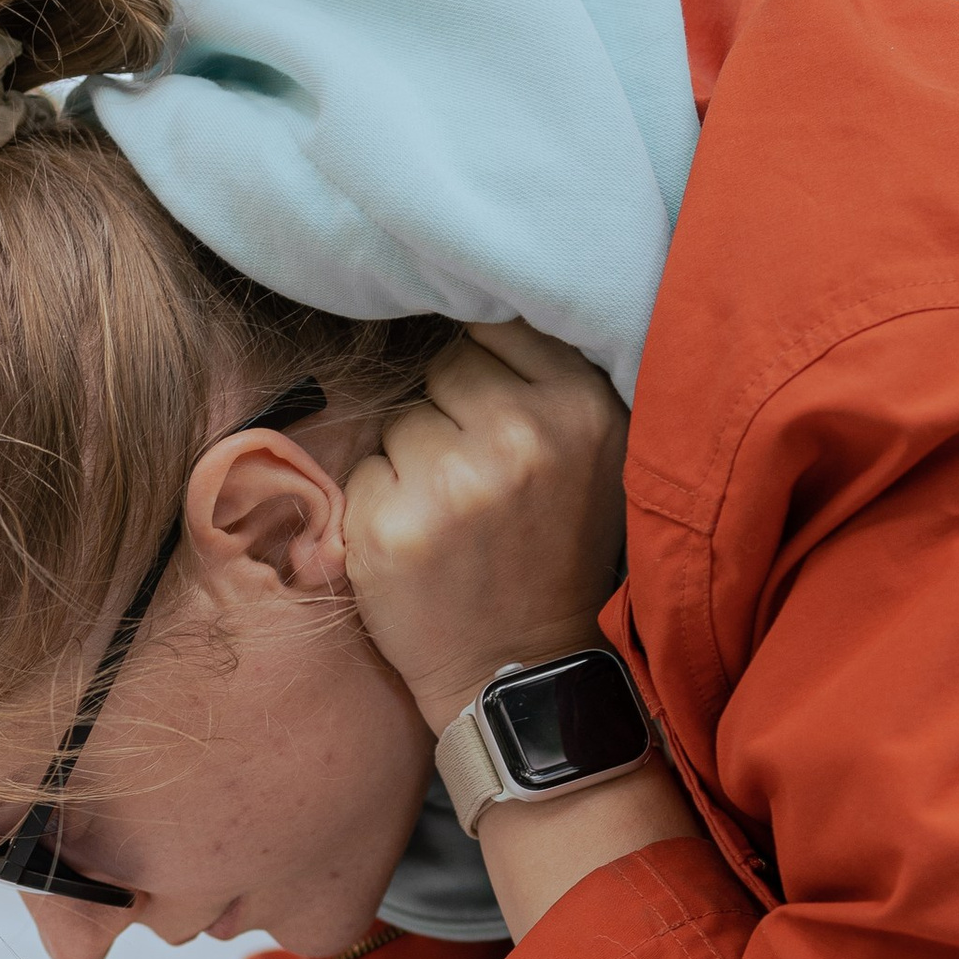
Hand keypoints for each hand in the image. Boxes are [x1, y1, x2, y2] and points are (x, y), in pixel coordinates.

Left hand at [342, 320, 629, 736]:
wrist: (520, 670)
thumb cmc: (552, 550)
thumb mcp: (592, 453)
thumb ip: (551, 377)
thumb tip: (477, 288)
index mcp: (581, 406)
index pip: (495, 326)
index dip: (490, 370)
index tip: (497, 411)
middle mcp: (521, 436)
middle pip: (446, 366)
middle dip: (452, 411)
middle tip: (483, 480)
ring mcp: (452, 482)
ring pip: (402, 418)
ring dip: (414, 458)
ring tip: (455, 516)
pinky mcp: (390, 525)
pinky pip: (365, 469)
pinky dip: (381, 502)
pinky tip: (421, 544)